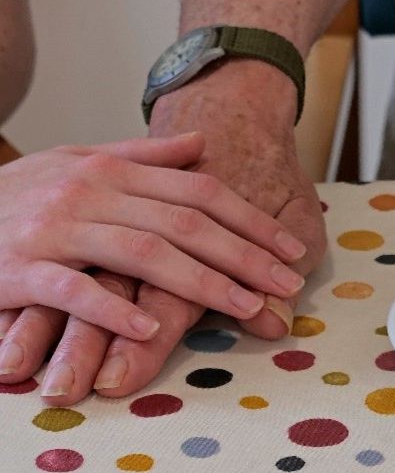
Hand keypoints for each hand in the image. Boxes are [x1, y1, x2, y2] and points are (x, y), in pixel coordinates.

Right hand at [0, 132, 307, 343]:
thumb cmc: (21, 194)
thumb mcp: (81, 161)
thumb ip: (144, 156)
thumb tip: (202, 145)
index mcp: (113, 169)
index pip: (201, 192)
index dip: (252, 221)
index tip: (290, 249)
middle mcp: (91, 192)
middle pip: (185, 222)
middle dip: (245, 255)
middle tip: (289, 282)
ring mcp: (56, 229)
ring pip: (143, 252)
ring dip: (202, 283)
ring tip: (248, 307)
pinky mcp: (21, 269)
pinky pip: (74, 290)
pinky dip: (115, 308)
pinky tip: (154, 326)